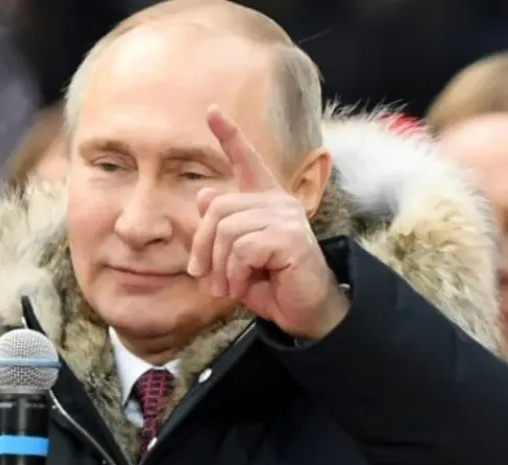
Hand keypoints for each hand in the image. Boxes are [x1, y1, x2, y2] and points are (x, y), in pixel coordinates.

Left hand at [187, 106, 348, 340]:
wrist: (305, 312)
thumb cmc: (271, 284)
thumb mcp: (236, 258)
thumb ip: (221, 228)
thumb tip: (204, 196)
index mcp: (266, 200)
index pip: (247, 160)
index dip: (229, 135)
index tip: (211, 110)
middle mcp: (278, 201)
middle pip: (217, 208)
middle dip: (202, 247)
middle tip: (204, 277)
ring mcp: (286, 217)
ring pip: (227, 231)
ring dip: (219, 267)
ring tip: (227, 287)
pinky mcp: (289, 237)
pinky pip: (241, 250)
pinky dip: (234, 274)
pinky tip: (242, 286)